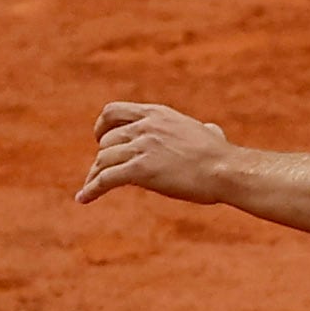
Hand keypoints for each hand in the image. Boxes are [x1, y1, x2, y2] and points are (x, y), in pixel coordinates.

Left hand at [76, 102, 235, 204]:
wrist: (226, 170)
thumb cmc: (223, 158)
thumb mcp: (209, 134)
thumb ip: (204, 131)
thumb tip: (213, 132)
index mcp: (156, 115)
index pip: (113, 112)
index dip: (102, 126)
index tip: (100, 138)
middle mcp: (144, 127)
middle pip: (107, 141)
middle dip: (102, 157)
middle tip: (100, 173)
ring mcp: (141, 147)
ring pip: (103, 160)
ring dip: (95, 175)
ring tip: (90, 188)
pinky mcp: (140, 170)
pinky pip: (106, 179)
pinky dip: (91, 189)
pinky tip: (83, 198)